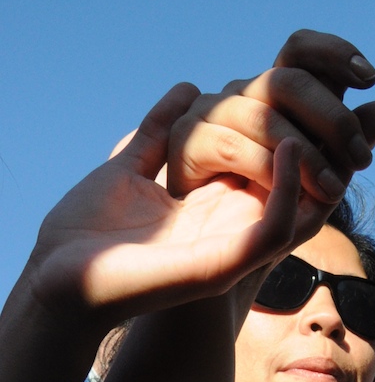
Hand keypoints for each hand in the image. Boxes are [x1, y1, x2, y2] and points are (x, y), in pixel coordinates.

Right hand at [25, 86, 306, 333]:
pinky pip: (156, 134)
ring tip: (241, 91)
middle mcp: (202, 216)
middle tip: (286, 103)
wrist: (66, 292)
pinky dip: (171, 109)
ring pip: (204, 145)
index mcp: (229, 241)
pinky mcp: (125, 175)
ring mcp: (164, 193)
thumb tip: (290, 178)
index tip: (302, 142)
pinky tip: (187, 89)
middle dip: (268, 136)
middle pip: (249, 166)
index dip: (300, 174)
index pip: (283, 200)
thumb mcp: (212, 269)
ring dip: (221, 119)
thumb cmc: (141, 289)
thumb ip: (259, 235)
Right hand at [166, 31, 374, 220]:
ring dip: (307, 155)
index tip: (369, 77)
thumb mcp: (326, 180)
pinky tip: (287, 192)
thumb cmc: (276, 211)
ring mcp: (213, 113)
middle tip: (363, 159)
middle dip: (333, 119)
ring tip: (333, 190)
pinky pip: (230, 145)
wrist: (227, 253)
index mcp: (279, 95)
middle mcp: (245, 94)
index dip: (333, 52)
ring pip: (263, 114)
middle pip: (289, 79)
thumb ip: (354, 143)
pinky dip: (266, 170)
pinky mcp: (186, 141)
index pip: (301, 50)